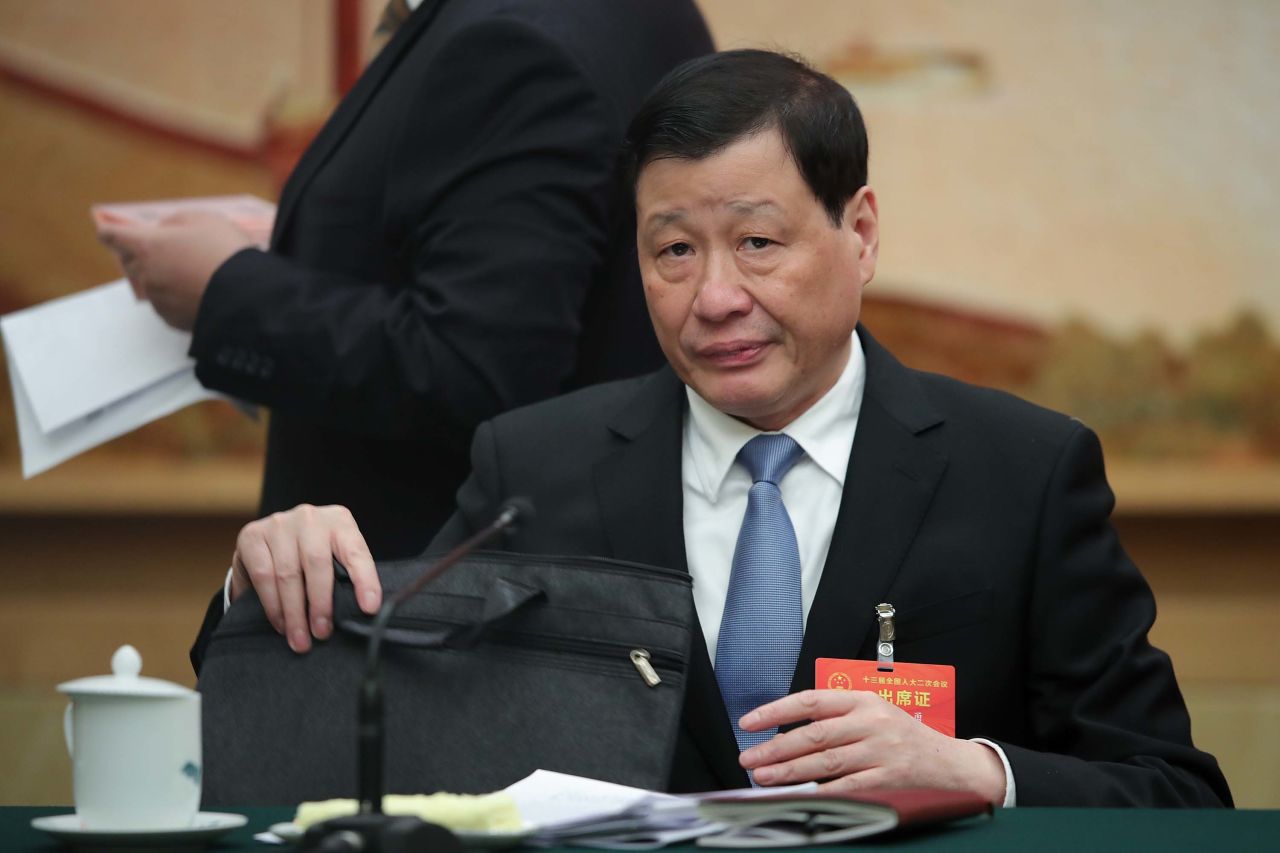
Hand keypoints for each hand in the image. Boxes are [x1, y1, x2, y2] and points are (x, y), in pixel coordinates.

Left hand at [95, 210, 253, 329]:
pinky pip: (168, 304)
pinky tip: (201, 292)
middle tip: (171, 252)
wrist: (247, 296)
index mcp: (148, 246)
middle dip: (144, 255)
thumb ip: (177, 222)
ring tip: (196, 274)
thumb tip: (166, 231)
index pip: (113, 236)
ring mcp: (158, 299)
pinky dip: (178, 298)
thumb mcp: (205, 220)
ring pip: (152, 283)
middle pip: (131, 262)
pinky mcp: (171, 319)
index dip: (109, 232)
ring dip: (165, 277)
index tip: (105, 232)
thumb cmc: (225, 252)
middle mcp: (146, 273)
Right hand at [230, 504, 381, 653]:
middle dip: (321, 604)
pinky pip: (264, 575)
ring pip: (288, 574)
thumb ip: (345, 577)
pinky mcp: (252, 535)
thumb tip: (360, 614)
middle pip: (318, 564)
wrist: (268, 540)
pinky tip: (280, 623)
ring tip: (300, 639)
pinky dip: (273, 605)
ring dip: (294, 613)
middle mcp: (310, 517)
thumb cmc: (310, 556)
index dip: (365, 581)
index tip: (369, 608)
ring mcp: (279, 523)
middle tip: (322, 633)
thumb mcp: (333, 558)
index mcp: (339, 521)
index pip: (356, 552)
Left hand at [738, 689, 1005, 804]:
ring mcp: (880, 750)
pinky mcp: (887, 778)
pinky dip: (821, 792)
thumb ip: (835, 715)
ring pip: (825, 761)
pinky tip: (799, 796)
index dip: (776, 711)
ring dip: (789, 771)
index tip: (749, 723)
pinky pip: (847, 786)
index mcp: (862, 699)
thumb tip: (786, 729)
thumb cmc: (901, 735)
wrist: (948, 761)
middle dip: (775, 748)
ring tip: (763, 777)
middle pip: (813, 734)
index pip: (810, 700)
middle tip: (748, 758)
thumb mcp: (872, 711)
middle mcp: (870, 721)